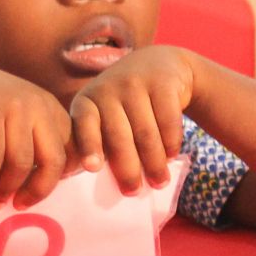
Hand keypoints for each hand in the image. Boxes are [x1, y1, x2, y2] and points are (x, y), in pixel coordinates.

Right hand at [0, 56, 75, 208]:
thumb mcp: (19, 119)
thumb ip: (37, 141)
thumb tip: (50, 183)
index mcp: (51, 108)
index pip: (71, 150)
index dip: (61, 178)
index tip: (40, 195)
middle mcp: (39, 105)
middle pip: (53, 160)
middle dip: (38, 189)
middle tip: (20, 204)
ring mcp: (14, 106)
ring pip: (22, 161)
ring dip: (7, 187)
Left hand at [69, 46, 199, 197]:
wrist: (160, 64)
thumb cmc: (125, 103)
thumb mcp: (105, 112)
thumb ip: (100, 138)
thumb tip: (99, 183)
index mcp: (87, 100)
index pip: (84, 125)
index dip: (89, 146)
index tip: (93, 168)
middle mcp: (108, 88)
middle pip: (119, 136)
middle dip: (128, 168)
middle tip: (134, 192)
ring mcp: (136, 82)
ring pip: (145, 132)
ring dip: (154, 162)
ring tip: (159, 182)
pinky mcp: (163, 82)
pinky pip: (168, 120)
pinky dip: (171, 143)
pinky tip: (171, 156)